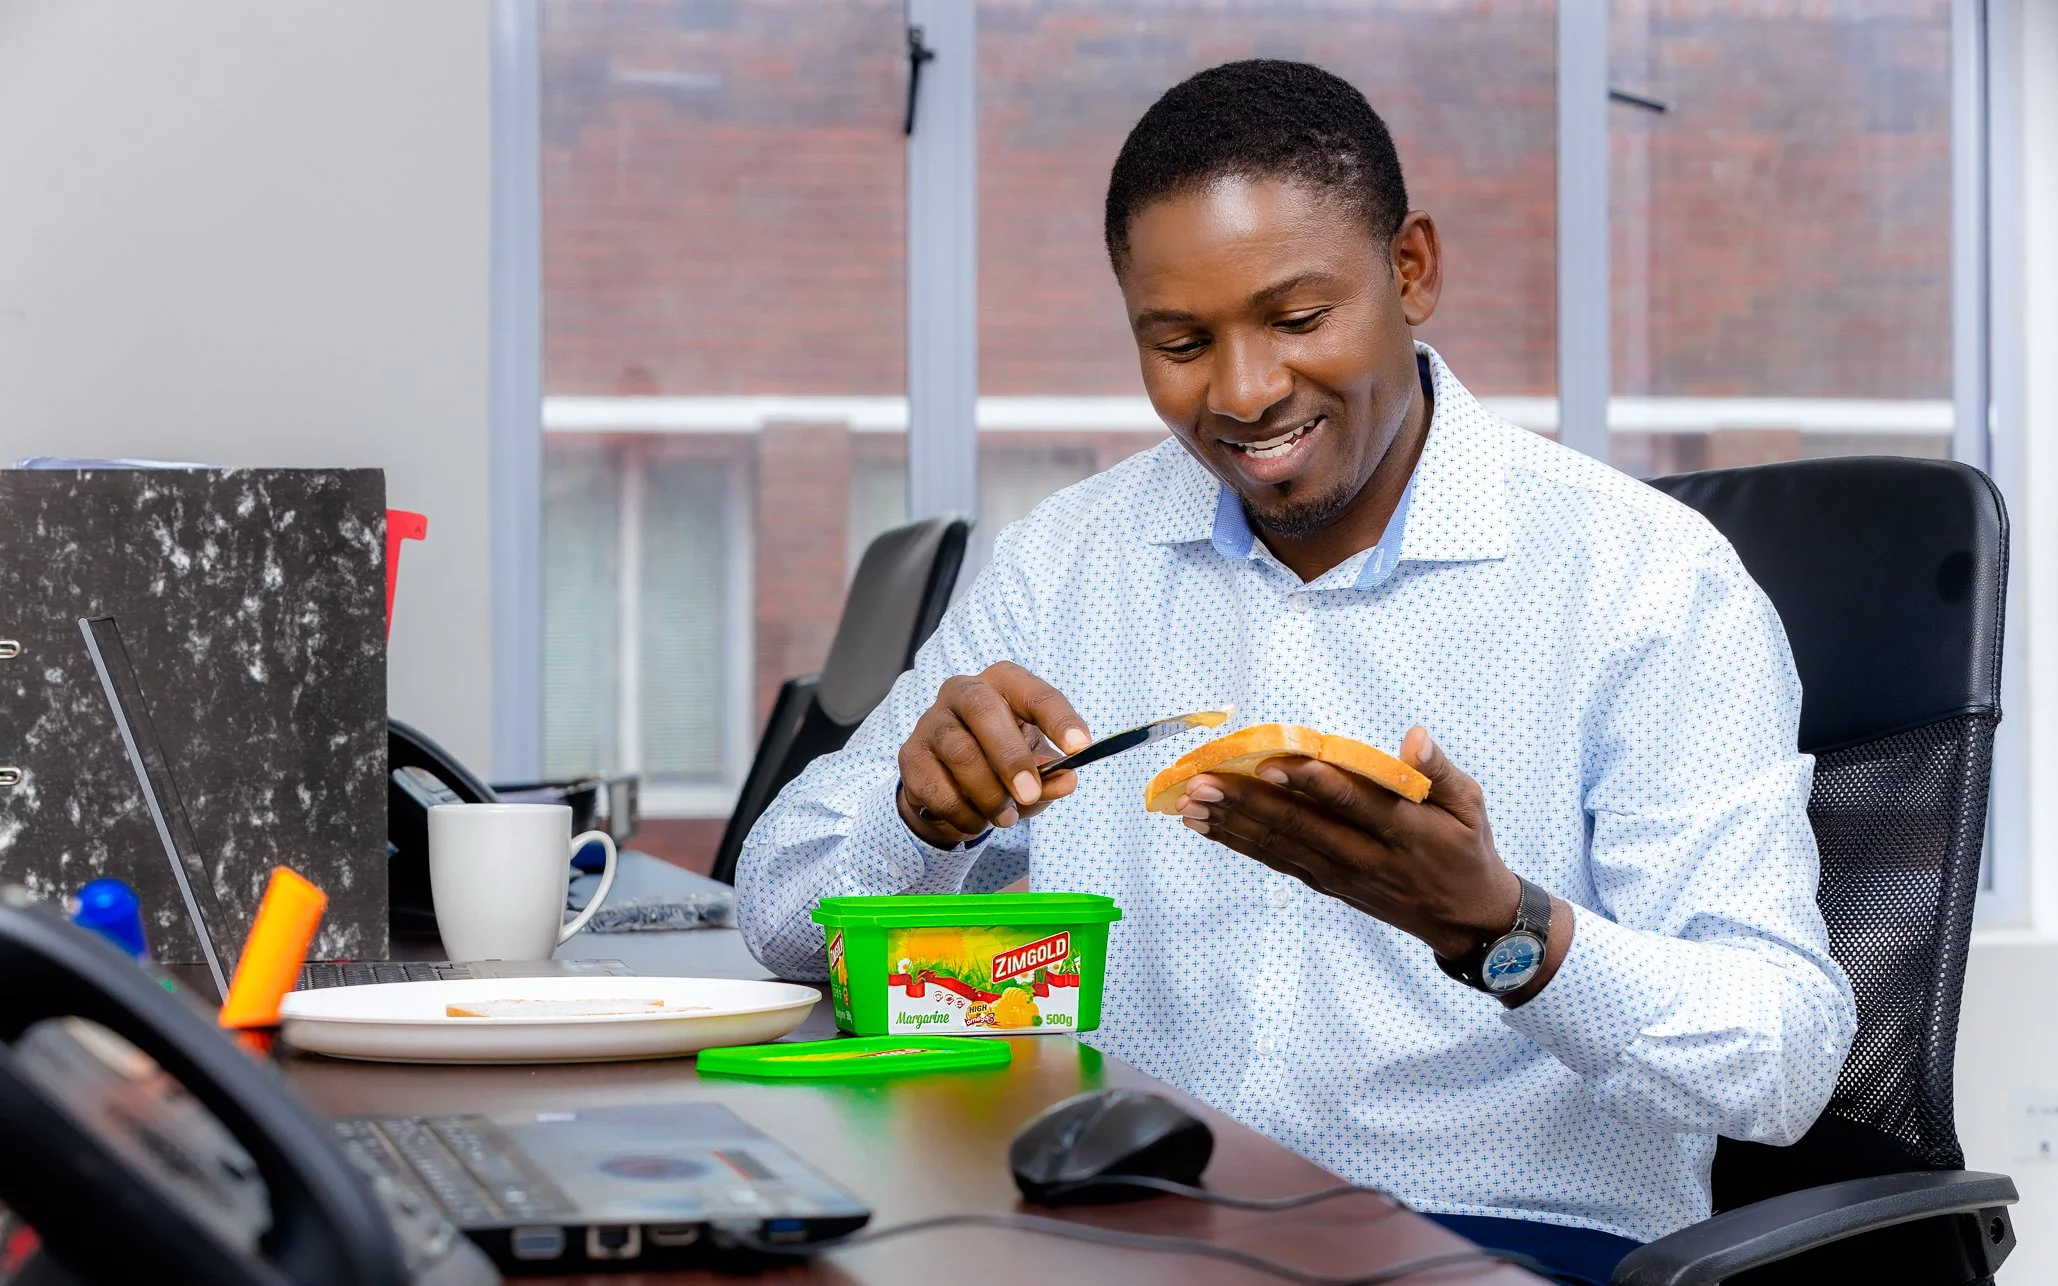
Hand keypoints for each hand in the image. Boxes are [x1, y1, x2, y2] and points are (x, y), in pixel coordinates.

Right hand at [897, 662, 1092, 847]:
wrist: (949, 788)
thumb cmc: (1000, 765)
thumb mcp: (1034, 770)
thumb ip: (1051, 776)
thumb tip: (1067, 781)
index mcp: (1002, 684)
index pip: (1033, 691)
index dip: (1058, 718)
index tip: (1081, 748)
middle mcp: (962, 691)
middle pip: (983, 710)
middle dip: (1011, 757)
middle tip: (1030, 793)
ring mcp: (931, 722)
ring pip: (961, 753)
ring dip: (989, 794)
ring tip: (1006, 818)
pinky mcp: (910, 756)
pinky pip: (938, 787)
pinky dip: (964, 813)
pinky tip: (977, 821)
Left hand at [1175, 728, 1568, 994]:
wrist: (1467, 921)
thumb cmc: (1467, 850)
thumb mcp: (1470, 805)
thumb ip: (1439, 770)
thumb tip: (1413, 737)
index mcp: (1406, 832)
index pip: (1355, 804)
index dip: (1313, 785)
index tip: (1273, 764)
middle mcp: (1368, 857)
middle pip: (1302, 828)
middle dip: (1248, 804)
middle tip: (1205, 784)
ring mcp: (1343, 876)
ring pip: (1281, 847)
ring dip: (1233, 825)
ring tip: (1191, 803)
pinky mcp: (1328, 885)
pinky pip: (1279, 863)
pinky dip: (1241, 845)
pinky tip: (1209, 828)